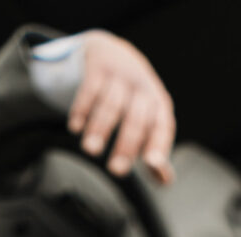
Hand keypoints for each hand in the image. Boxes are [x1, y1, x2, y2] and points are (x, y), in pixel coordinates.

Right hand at [68, 31, 175, 183]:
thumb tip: (164, 181)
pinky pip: (90, 88)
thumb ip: (154, 149)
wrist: (112, 50)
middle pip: (136, 119)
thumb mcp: (148, 118)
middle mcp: (143, 88)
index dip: (158, 144)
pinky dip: (82, 109)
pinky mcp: (98, 65)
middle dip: (126, 145)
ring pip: (111, 104)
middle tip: (116, 170)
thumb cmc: (134, 97)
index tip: (152, 163)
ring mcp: (121, 74)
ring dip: (100, 128)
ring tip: (90, 150)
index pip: (162, 126)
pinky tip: (75, 127)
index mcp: (159, 104)